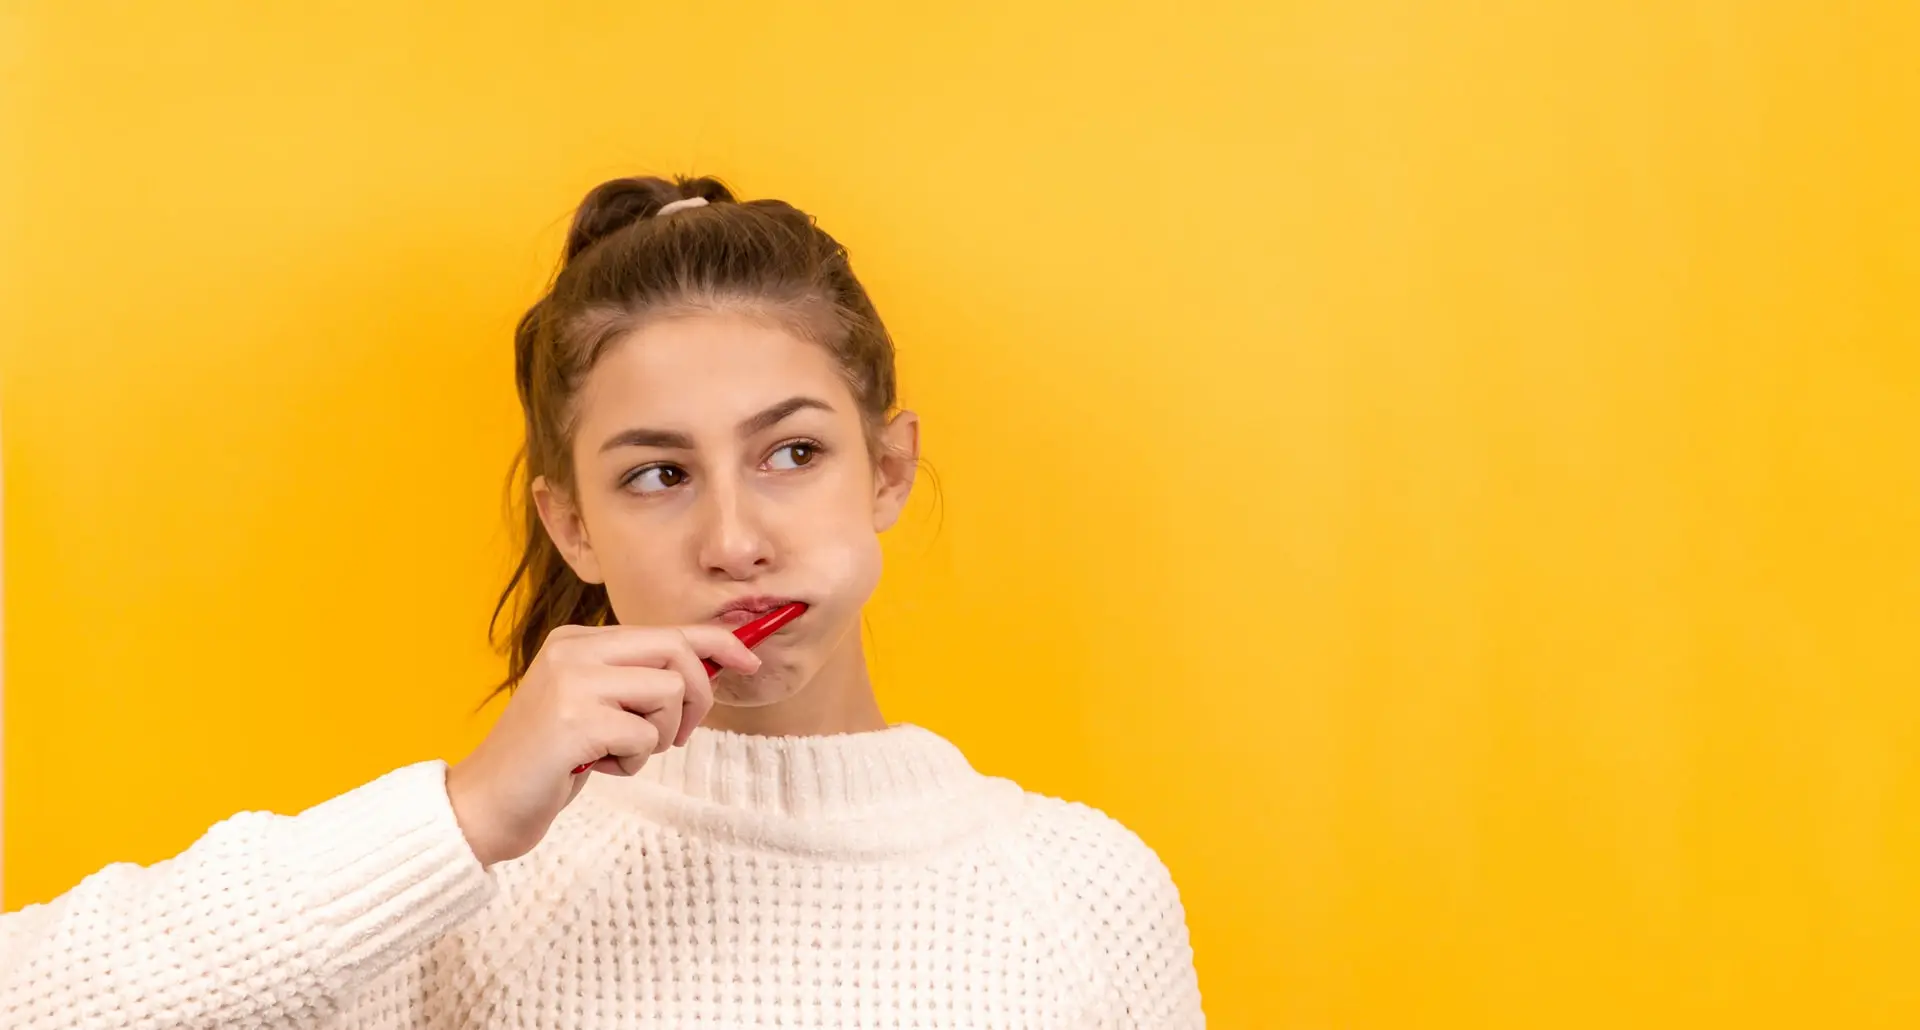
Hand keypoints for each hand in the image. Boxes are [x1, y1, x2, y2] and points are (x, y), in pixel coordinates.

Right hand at [445, 623, 759, 867]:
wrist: (484, 805)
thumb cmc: (549, 762)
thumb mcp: (595, 708)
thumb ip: (638, 682)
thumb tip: (711, 668)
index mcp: (577, 640)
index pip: (665, 630)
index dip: (717, 643)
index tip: (750, 661)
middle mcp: (573, 650)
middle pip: (676, 652)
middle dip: (697, 697)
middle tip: (677, 736)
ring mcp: (571, 682)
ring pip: (667, 692)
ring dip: (657, 736)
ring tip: (616, 753)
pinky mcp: (574, 720)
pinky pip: (644, 735)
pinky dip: (632, 761)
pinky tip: (596, 768)